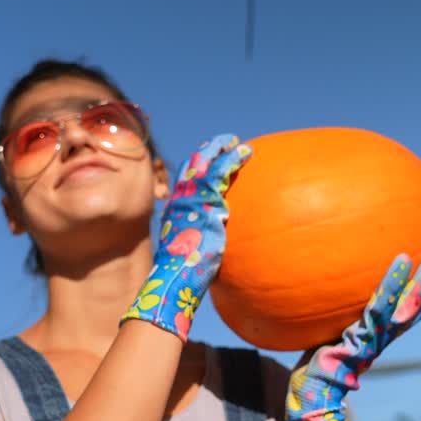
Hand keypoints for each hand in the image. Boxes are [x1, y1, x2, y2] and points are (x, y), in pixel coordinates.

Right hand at [121, 134, 250, 341]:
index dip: (196, 165)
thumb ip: (199, 241)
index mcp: (174, 209)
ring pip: (207, 163)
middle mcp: (179, 199)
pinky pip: (220, 172)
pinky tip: (246, 153)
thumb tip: (212, 248)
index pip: (184, 180)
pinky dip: (233, 159)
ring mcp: (191, 199)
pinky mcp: (206, 202)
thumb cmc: (182, 274)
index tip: (208, 159)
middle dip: (209, 150)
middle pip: (192, 164)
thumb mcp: (189, 251)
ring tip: (240, 144)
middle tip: (225, 142)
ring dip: (224, 149)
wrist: (175, 278)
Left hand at [286, 249, 420, 420]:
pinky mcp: (362, 339)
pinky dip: (391, 285)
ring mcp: (375, 338)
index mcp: (380, 335)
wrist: (312, 394)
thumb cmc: (318, 363)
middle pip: (415, 306)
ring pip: (405, 305)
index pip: (411, 310)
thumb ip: (338, 316)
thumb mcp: (331, 334)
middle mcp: (383, 337)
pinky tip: (400, 260)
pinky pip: (378, 307)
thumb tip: (328, 286)